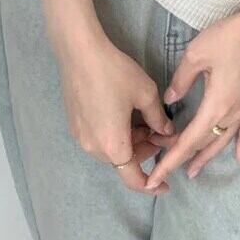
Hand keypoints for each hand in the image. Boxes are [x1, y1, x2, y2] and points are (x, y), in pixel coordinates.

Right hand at [54, 25, 175, 194]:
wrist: (79, 52)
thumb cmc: (115, 72)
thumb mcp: (145, 93)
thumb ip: (158, 118)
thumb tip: (166, 132)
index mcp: (113, 146)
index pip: (133, 178)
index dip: (151, 185)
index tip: (164, 186)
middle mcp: (93, 148)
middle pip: (123, 161)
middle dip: (145, 151)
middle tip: (163, 132)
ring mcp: (80, 136)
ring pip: (111, 149)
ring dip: (130, 141)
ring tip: (144, 119)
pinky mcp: (74, 124)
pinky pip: (99, 138)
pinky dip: (115, 133)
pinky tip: (124, 113)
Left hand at [143, 0, 239, 189]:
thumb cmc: (229, 37)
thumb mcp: (196, 54)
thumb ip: (180, 81)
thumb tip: (169, 101)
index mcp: (215, 106)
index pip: (188, 141)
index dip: (170, 160)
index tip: (153, 177)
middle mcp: (231, 114)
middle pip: (204, 143)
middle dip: (182, 156)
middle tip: (162, 162)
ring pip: (223, 141)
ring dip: (207, 156)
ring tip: (193, 171)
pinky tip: (239, 157)